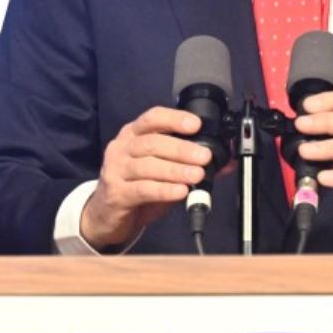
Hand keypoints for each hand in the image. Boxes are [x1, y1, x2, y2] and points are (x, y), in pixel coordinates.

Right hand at [81, 107, 210, 250]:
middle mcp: (122, 148)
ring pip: (147, 166)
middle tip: (204, 157)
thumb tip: (225, 163)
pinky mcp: (116, 193)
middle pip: (152, 143)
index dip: (174, 119)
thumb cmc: (137, 186)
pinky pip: (142, 189)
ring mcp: (116, 170)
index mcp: (133, 135)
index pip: (152, 118)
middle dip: (181, 149)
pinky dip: (164, 189)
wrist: (107, 215)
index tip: (196, 124)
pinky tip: (179, 191)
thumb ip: (189, 164)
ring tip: (196, 175)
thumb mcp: (162, 171)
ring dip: (175, 170)